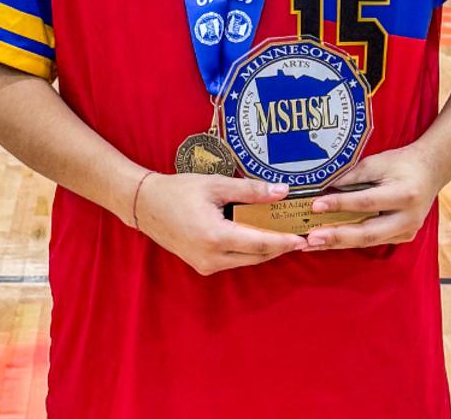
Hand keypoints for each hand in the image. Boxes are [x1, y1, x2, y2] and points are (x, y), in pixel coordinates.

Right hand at [135, 173, 305, 274]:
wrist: (146, 206)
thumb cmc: (179, 191)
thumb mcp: (217, 185)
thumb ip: (251, 190)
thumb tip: (282, 191)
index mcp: (215, 237)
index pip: (260, 244)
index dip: (284, 242)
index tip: (304, 238)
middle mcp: (211, 257)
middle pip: (256, 256)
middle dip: (281, 247)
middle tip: (303, 235)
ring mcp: (205, 265)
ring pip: (246, 260)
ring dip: (267, 249)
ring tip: (288, 234)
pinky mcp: (201, 265)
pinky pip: (234, 260)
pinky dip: (251, 250)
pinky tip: (263, 236)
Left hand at [303, 145, 442, 250]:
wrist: (431, 170)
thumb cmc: (402, 163)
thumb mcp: (379, 162)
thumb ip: (353, 175)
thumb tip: (324, 188)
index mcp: (404, 194)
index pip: (366, 202)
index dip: (339, 204)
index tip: (315, 205)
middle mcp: (408, 217)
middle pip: (367, 232)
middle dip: (336, 236)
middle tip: (310, 239)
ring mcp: (408, 230)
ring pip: (368, 241)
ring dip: (338, 242)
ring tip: (313, 244)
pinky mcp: (404, 237)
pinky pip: (374, 241)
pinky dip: (351, 241)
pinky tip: (331, 241)